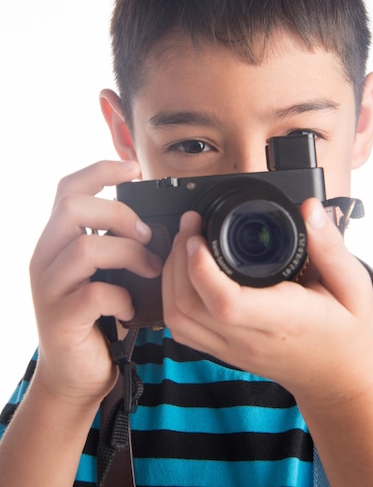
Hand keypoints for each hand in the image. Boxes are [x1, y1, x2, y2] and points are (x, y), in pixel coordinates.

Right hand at [30, 160, 161, 405]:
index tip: (134, 168)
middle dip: (119, 213)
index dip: (100, 171)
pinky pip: (93, 294)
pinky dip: (121, 297)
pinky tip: (129, 307)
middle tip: (146, 234)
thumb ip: (113, 245)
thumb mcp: (102, 272)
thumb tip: (154, 224)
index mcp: (57, 241)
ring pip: (85, 249)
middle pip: (73, 208)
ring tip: (149, 269)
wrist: (75, 375)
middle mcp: (46, 258)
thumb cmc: (95, 318)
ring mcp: (50, 289)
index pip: (68, 189)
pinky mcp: (60, 318)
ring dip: (129, 254)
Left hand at [162, 198, 372, 403]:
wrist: (336, 379)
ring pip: (178, 318)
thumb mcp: (352, 285)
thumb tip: (308, 208)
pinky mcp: (220, 351)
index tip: (198, 234)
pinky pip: (181, 328)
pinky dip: (172, 297)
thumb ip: (330, 247)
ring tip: (185, 243)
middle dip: (179, 258)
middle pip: (189, 306)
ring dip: (171, 276)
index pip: (226, 302)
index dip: (201, 267)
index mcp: (282, 320)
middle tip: (190, 225)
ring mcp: (230, 348)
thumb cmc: (345, 332)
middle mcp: (248, 338)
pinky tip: (184, 273)